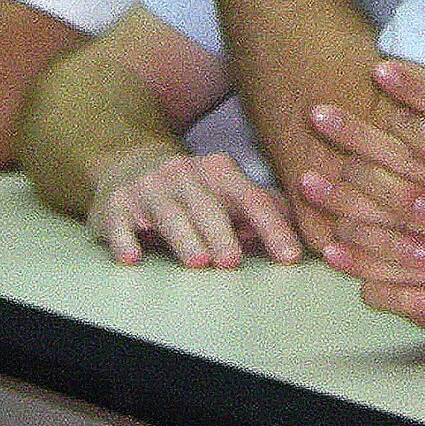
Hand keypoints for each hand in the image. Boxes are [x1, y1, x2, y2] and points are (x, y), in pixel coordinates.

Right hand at [88, 144, 303, 266]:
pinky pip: (120, 223)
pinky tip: (132, 257)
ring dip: (183, 238)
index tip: (289, 256)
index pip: (252, 200)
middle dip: (221, 234)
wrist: (129, 163)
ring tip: (197, 262)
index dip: (272, 228)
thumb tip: (308, 226)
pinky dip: (125, 240)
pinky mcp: (116, 204)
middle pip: (207, 207)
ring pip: (168, 214)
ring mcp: (148, 188)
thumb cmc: (192, 189)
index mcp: (220, 172)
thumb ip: (263, 208)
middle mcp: (184, 174)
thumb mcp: (228, 190)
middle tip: (233, 261)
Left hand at [299, 62, 424, 340]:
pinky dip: (367, 262)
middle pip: (410, 163)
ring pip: (397, 216)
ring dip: (349, 198)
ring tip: (307, 179)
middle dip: (361, 138)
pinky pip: (405, 273)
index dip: (416, 95)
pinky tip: (333, 248)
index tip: (378, 70)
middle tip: (318, 114)